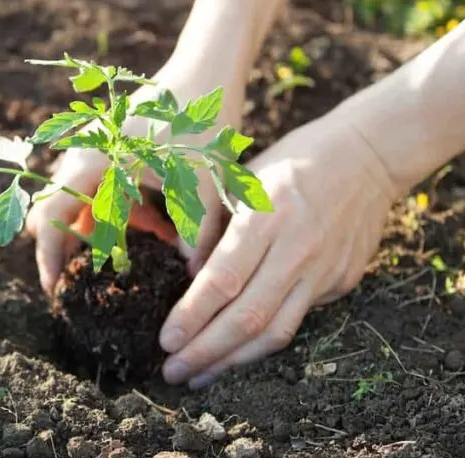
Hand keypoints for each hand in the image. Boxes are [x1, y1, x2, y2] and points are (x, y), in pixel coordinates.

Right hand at [25, 57, 246, 292]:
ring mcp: (95, 148)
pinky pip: (103, 187)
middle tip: (92, 283)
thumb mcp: (199, 184)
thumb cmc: (199, 122)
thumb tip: (194, 280)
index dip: (48, 260)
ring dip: (105, 229)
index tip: (55, 292)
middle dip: (75, 249)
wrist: (210, 67)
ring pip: (85, 202)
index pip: (50, 220)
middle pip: (60, 213)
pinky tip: (158, 223)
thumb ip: (194, 235)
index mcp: (91, 164)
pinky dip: (121, 210)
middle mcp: (83, 155)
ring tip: (140, 250)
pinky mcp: (112, 145)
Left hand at [158, 111, 400, 387]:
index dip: (192, 316)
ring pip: (275, 331)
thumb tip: (189, 277)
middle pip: (247, 316)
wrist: (367, 156)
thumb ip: (213, 226)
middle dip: (205, 351)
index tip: (166, 341)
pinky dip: (262, 343)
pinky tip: (236, 353)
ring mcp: (323, 270)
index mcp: (265, 216)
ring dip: (233, 361)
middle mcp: (296, 249)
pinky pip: (296, 321)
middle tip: (173, 372)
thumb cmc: (290, 161)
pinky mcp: (340, 283)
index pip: (223, 280)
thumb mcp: (241, 177)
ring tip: (200, 377)